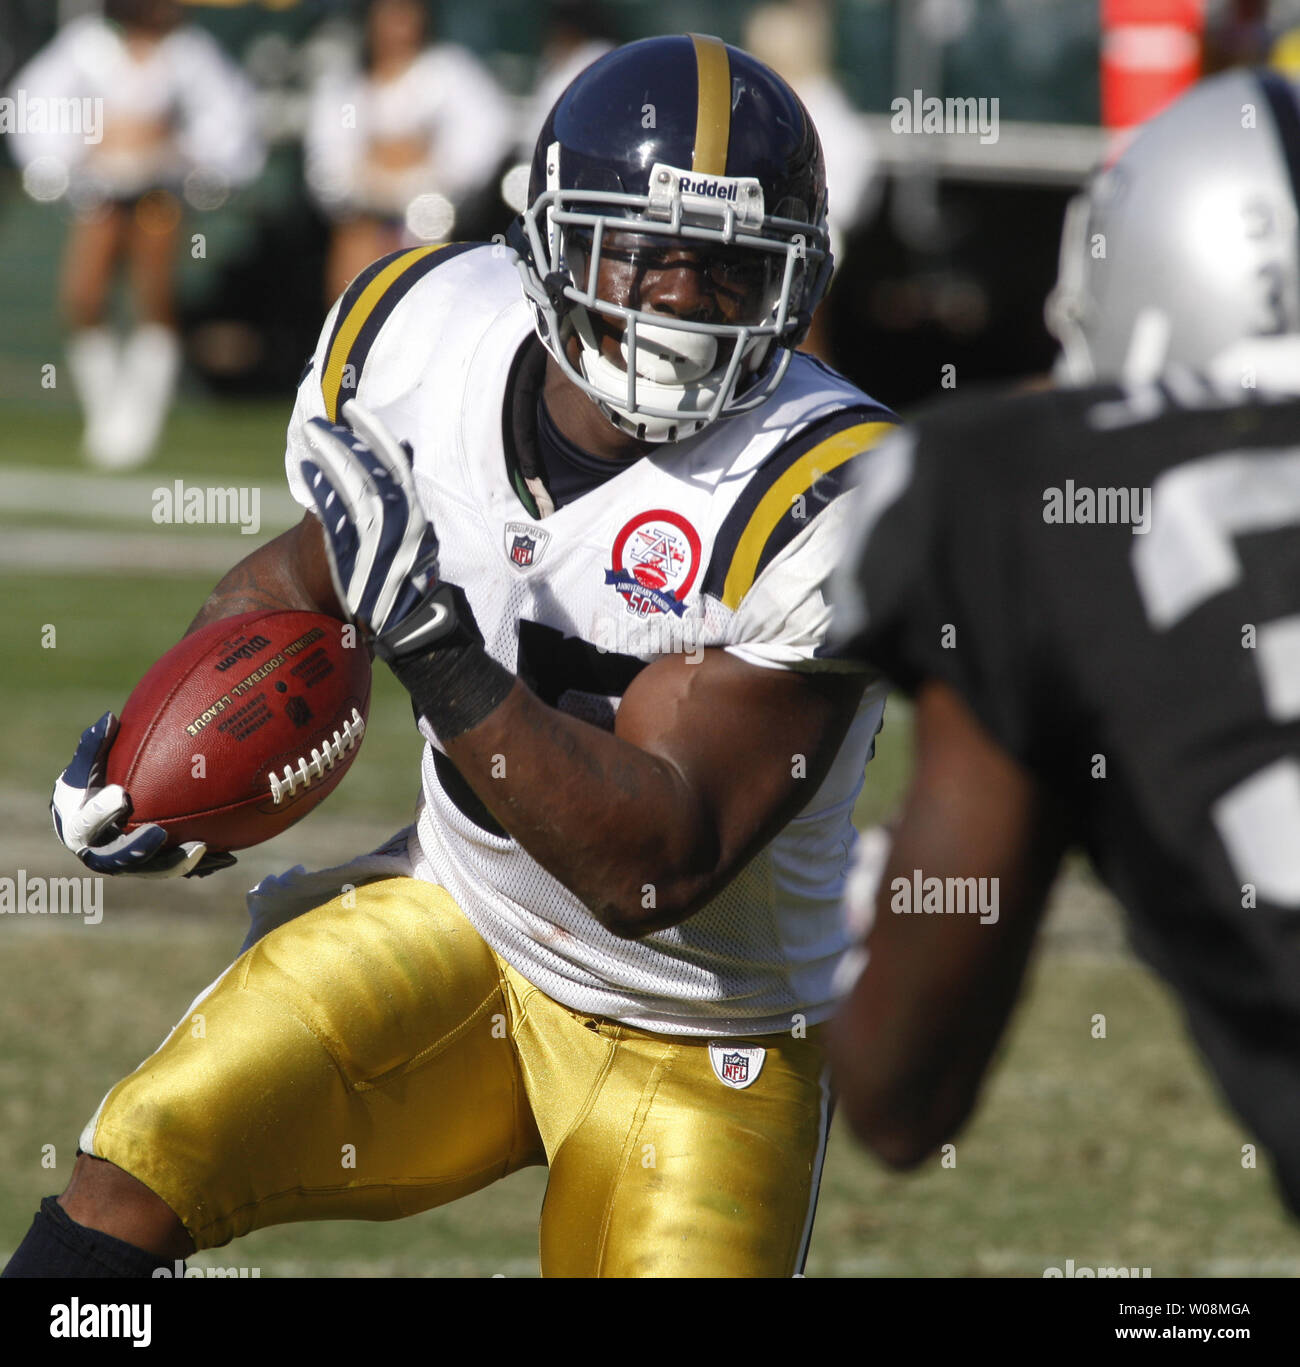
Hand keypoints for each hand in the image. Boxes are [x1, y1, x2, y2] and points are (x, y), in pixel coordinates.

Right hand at [50, 713, 236, 877]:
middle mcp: (103, 853)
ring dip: (177, 862)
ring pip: (154, 868)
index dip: (101, 813)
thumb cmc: (90, 783)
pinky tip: (226, 855)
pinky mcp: (157, 865)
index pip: (86, 825)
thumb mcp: (88, 764)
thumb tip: (108, 719)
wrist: (98, 814)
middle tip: (160, 833)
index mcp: (80, 830)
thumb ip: (95, 745)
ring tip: (203, 848)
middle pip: (119, 859)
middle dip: (139, 849)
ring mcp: (132, 864)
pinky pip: (179, 867)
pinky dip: (201, 864)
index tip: (120, 795)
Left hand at [301, 400, 459, 664]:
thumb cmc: (376, 578)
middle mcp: (405, 530)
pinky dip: (323, 489)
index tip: (353, 412)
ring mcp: (382, 546)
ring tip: (314, 436)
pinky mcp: (357, 561)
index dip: (376, 437)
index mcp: (415, 519)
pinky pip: (338, 517)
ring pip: (359, 490)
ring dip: (335, 459)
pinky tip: (308, 470)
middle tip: (327, 419)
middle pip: (377, 474)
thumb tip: (403, 449)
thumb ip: (392, 496)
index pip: (398, 467)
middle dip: (351, 442)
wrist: (375, 626)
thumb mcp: (394, 536)